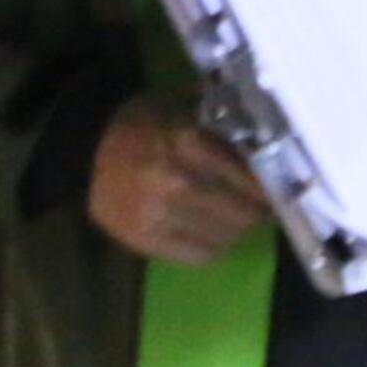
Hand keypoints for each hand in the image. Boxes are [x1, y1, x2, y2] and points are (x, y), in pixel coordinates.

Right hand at [88, 93, 269, 264]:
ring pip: (226, 237)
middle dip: (259, 211)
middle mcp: (175, 182)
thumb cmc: (145, 125)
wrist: (84, 149)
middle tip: (263, 205)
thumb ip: (229, 127)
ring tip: (237, 217)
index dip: (272, 187)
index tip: (281, 187)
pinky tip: (213, 231)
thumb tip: (276, 142)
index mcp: (189, 143)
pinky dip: (215, 246)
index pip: (252, 178)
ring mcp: (157, 215)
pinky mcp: (142, 240)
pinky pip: (200, 256)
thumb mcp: (188, 110)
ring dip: (238, 229)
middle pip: (244, 213)